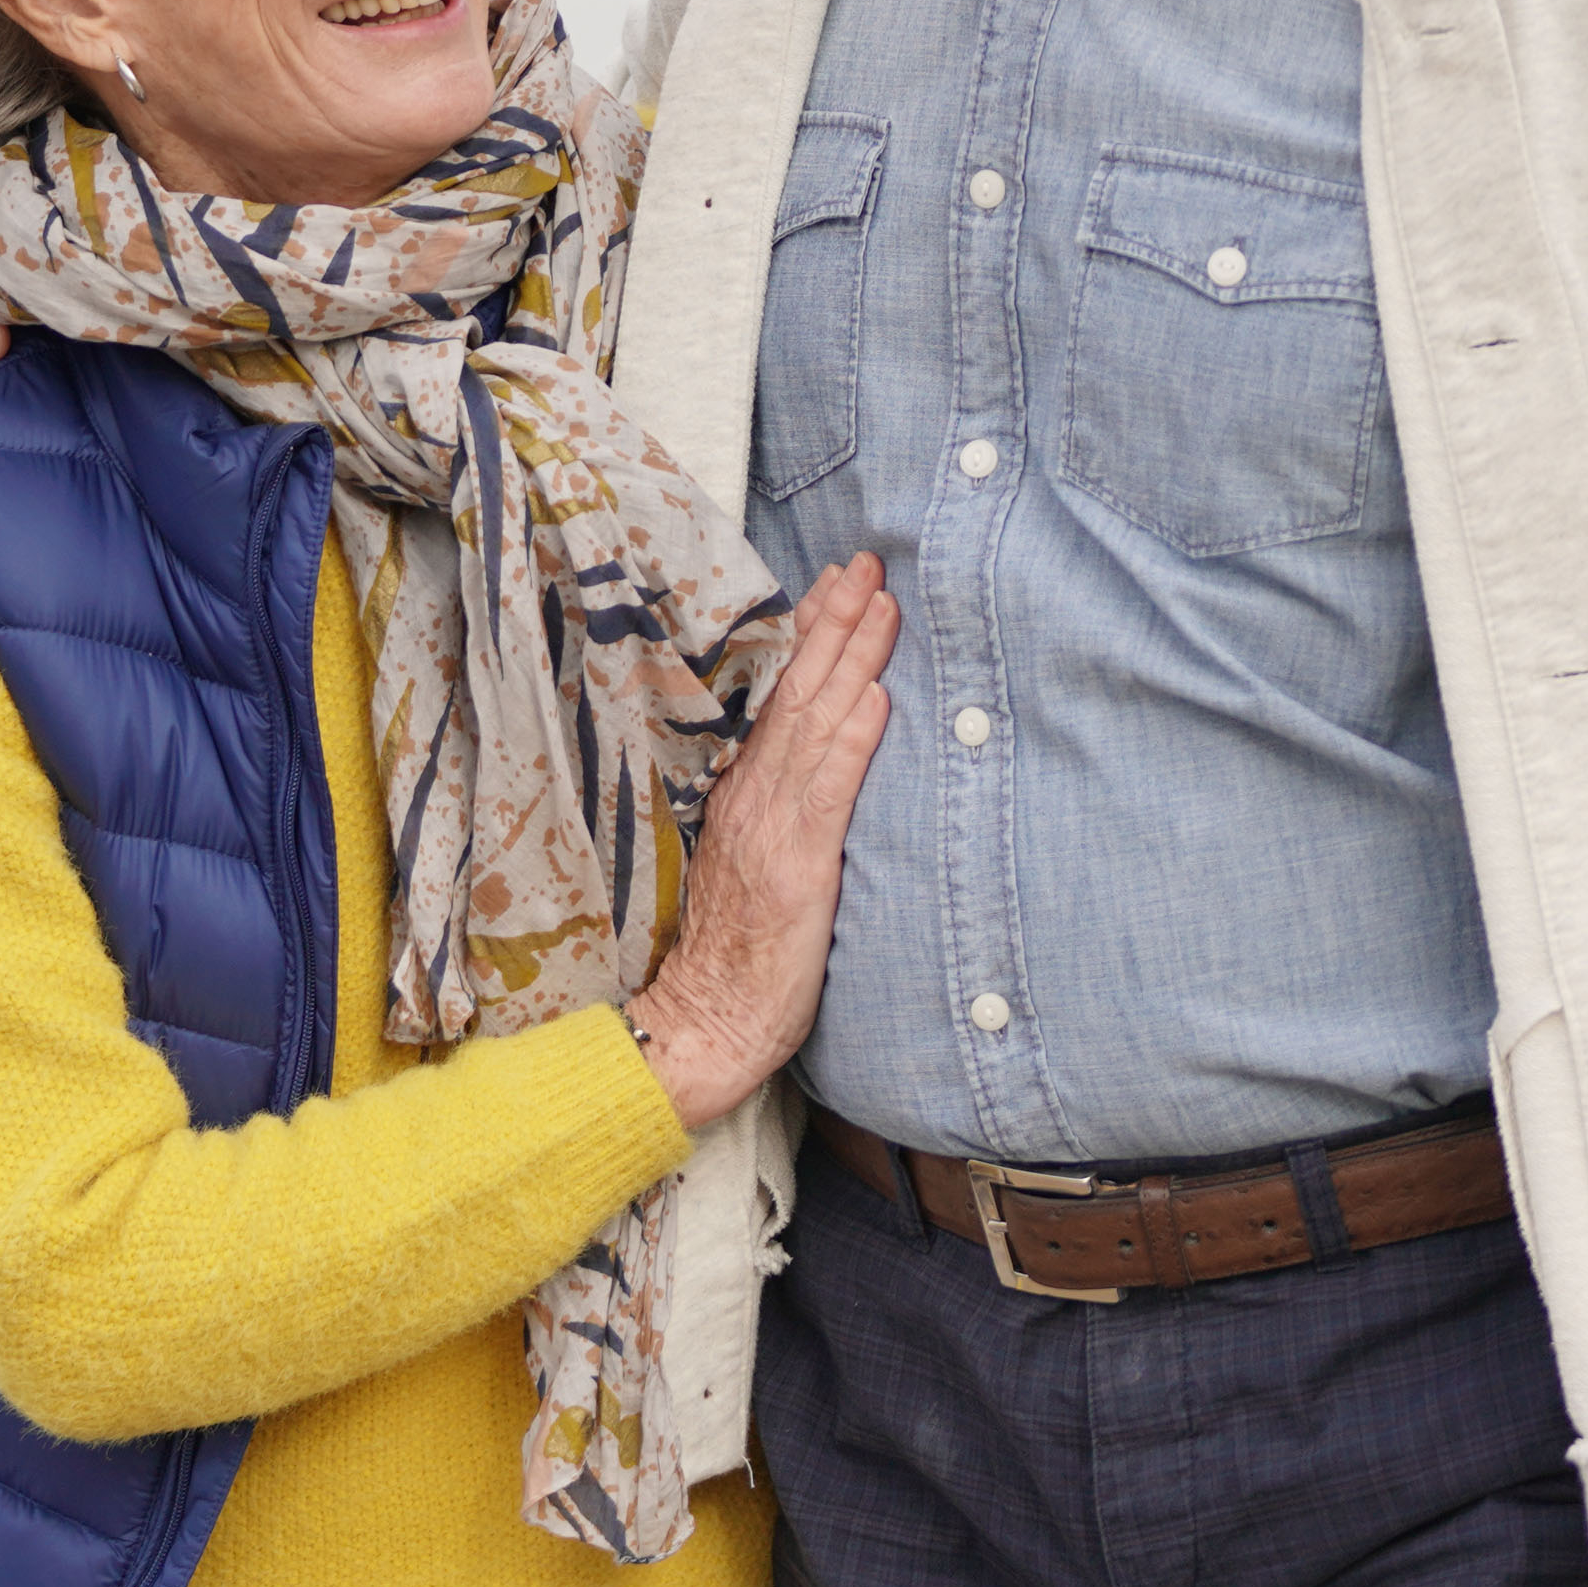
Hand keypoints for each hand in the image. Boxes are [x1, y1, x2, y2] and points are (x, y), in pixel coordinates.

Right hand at [620, 555, 893, 1131]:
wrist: (705, 1022)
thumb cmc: (735, 954)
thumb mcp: (751, 864)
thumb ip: (778, 809)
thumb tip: (821, 755)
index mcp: (742, 794)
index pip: (780, 698)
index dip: (811, 637)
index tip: (840, 582)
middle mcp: (752, 798)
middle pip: (797, 693)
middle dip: (835, 623)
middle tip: (868, 563)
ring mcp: (771, 828)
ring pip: (814, 724)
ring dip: (851, 659)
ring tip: (882, 605)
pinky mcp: (797, 867)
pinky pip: (828, 791)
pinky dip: (853, 741)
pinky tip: (876, 699)